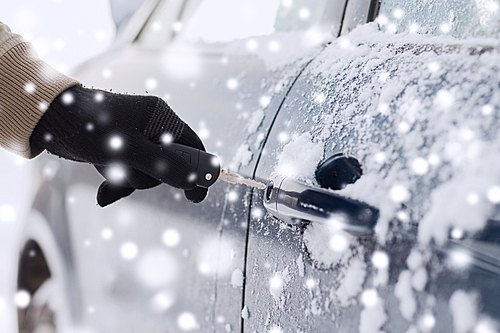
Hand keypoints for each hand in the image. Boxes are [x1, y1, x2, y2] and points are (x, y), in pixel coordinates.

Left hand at [30, 85, 208, 205]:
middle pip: (170, 163)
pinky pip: (132, 172)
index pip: (192, 146)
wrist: (48, 118)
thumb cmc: (89, 126)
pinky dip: (120, 183)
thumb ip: (162, 165)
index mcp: (161, 118)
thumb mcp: (127, 149)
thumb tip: (192, 181)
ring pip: (149, 171)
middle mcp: (153, 127)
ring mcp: (137, 139)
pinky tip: (105, 194)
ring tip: (109, 178)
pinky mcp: (122, 149)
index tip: (195, 195)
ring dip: (130, 181)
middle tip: (130, 176)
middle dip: (151, 177)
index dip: (198, 170)